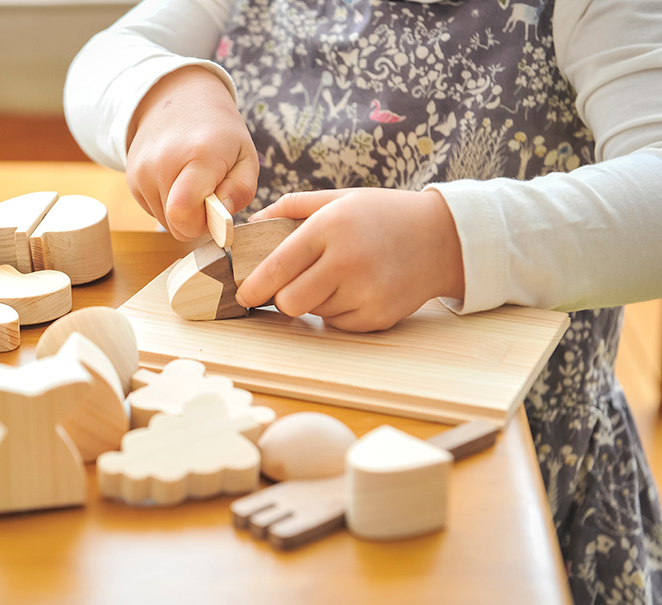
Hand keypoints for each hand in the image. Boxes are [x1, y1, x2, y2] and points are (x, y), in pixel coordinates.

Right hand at [126, 66, 258, 239]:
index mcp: (198, 156)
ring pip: (166, 222)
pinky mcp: (132, 181)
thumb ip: (241, 191)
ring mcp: (141, 173)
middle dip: (198, 221)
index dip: (204, 224)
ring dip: (184, 213)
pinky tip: (177, 180)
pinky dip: (169, 205)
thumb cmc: (219, 131)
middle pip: (178, 226)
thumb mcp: (246, 156)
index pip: (184, 215)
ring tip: (193, 184)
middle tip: (210, 195)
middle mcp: (162, 165)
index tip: (218, 210)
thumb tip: (222, 219)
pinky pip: (154, 212)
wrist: (178, 99)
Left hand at [235, 189, 464, 331]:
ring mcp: (366, 292)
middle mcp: (348, 261)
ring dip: (314, 300)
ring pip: (313, 313)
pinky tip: (356, 289)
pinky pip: (337, 324)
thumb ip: (293, 206)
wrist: (443, 238)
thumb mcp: (339, 198)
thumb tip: (253, 223)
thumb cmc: (383, 215)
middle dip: (282, 297)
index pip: (278, 267)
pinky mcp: (378, 316)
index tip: (242, 294)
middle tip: (290, 285)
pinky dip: (337, 311)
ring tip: (338, 277)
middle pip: (289, 302)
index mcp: (331, 228)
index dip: (253, 286)